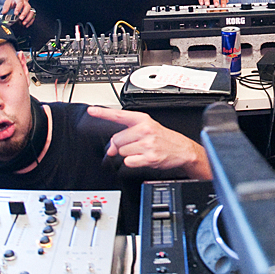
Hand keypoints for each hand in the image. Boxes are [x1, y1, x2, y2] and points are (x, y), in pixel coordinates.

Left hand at [2, 0, 35, 26]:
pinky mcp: (30, 11)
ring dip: (28, 18)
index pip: (20, 3)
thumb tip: (3, 13)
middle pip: (27, 8)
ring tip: (24, 23)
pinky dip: (31, 21)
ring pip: (31, 12)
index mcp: (20, 0)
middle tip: (20, 19)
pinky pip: (33, 16)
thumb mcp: (8, 1)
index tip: (15, 13)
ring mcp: (29, 7)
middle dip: (24, 14)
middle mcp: (25, 3)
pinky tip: (27, 25)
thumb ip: (6, 7)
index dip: (18, 9)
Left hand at [86, 107, 211, 179]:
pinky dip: (133, 162)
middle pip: (117, 140)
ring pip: (122, 152)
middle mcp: (145, 130)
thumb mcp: (147, 128)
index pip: (119, 115)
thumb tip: (110, 149)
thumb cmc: (163, 138)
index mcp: (143, 120)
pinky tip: (143, 158)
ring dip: (128, 154)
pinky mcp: (149, 157)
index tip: (91, 111)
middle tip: (133, 145)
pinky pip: (129, 162)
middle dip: (120, 146)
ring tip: (141, 151)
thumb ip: (127, 134)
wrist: (182, 149)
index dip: (103, 113)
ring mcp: (147, 144)